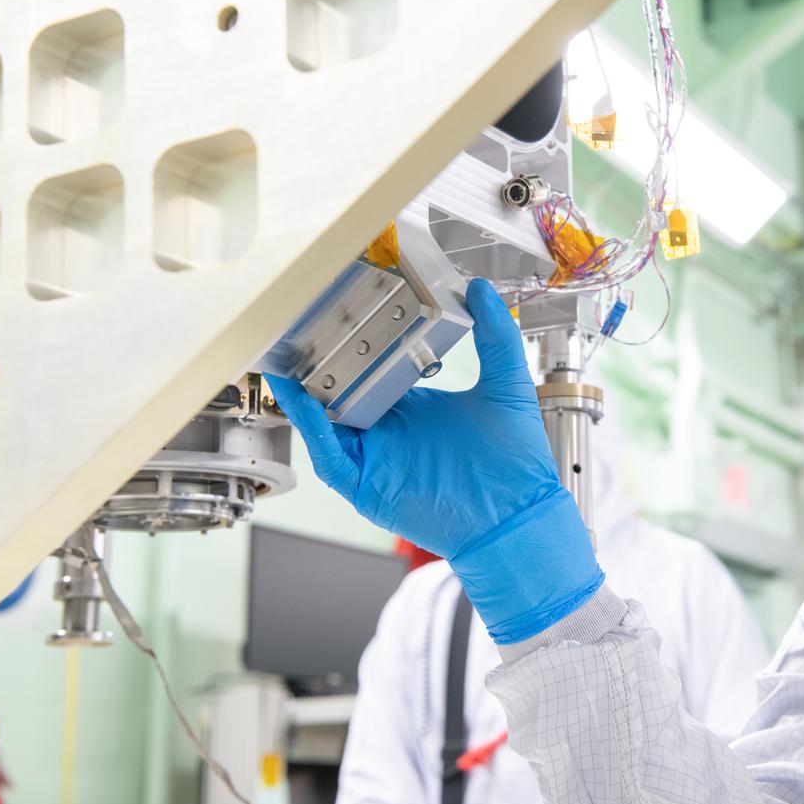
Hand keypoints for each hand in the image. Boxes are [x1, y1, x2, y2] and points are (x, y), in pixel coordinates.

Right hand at [267, 279, 601, 643]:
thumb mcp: (505, 384)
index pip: (372, 368)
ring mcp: (375, 458)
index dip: (356, 342)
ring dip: (302, 392)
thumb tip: (482, 289)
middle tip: (298, 324)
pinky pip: (329, 455)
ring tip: (283, 356)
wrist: (520, 514)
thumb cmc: (515, 461)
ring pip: (323, 422)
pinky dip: (312, 428)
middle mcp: (388, 431)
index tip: (344, 307)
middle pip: (339, 392)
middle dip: (317, 362)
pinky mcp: (367, 486)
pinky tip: (304, 401)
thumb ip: (495, 335)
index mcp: (412, 407)